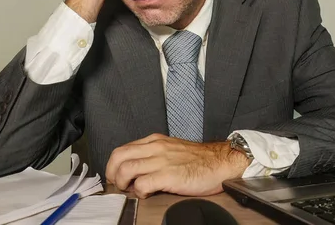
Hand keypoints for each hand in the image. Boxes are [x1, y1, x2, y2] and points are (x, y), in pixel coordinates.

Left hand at [105, 134, 250, 198]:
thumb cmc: (200, 159)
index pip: (123, 149)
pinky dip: (139, 192)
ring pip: (126, 169)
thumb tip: (138, 169)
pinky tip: (147, 194)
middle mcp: (156, 147)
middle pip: (118, 156)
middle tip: (119, 185)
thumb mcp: (172, 149)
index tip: (117, 176)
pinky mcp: (169, 175)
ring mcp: (162, 161)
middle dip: (112, 173)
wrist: (222, 162)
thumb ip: (155, 155)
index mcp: (155, 141)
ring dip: (122, 183)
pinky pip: (142, 184)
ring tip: (131, 190)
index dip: (114, 165)